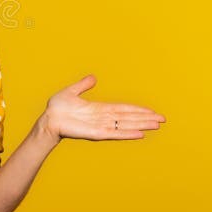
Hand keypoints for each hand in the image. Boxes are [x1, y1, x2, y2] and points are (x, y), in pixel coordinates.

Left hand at [42, 75, 165, 141]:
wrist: (48, 119)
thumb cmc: (57, 108)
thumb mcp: (72, 92)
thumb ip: (83, 85)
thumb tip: (93, 77)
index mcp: (99, 110)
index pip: (123, 109)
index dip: (138, 110)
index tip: (152, 111)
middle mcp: (103, 119)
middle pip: (129, 118)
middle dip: (145, 118)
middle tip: (163, 120)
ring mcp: (101, 126)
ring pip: (125, 125)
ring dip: (141, 125)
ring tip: (157, 125)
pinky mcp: (96, 133)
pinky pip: (115, 133)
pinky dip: (127, 133)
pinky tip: (140, 134)